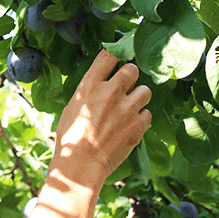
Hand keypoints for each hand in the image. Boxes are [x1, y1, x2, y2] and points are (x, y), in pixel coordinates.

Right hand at [53, 50, 151, 180]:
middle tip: (126, 85)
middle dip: (130, 75)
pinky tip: (130, 124)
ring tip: (130, 107)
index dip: (116, 54)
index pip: (108, 55)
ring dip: (139, 97)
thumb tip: (101, 83)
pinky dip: (141, 118)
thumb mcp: (72, 106)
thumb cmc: (70, 137)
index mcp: (89, 85)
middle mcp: (110, 92)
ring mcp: (127, 109)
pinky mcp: (138, 125)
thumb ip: (89, 91)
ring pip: (145, 90)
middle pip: (132, 69)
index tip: (118, 57)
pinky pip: (148, 113)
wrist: (81, 163)